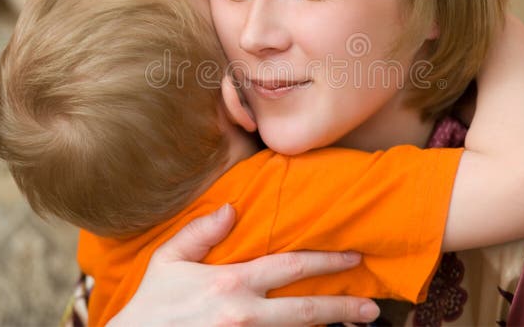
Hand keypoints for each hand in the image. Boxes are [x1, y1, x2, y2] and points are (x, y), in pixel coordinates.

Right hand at [108, 204, 380, 326]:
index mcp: (231, 283)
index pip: (289, 267)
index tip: (353, 258)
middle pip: (305, 310)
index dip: (326, 261)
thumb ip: (199, 233)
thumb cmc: (150, 308)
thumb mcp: (166, 262)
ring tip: (358, 324)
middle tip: (373, 307)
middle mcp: (245, 314)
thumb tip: (230, 209)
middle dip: (343, 307)